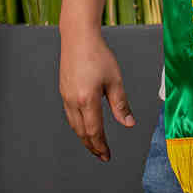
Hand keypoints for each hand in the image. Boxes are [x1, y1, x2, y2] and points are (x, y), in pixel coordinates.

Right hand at [59, 29, 134, 161]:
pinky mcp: (63, 91)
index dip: (101, 146)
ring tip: (94, 143)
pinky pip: (70, 115)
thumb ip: (120, 104)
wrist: (78, 37)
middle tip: (102, 155)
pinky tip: (85, 124)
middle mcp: (73, 101)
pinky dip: (78, 125)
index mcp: (87, 100)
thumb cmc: (98, 54)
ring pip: (74, 125)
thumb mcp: (114, 79)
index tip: (107, 156)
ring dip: (84, 137)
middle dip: (92, 146)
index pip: (94, 132)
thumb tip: (129, 124)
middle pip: (82, 132)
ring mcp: (66, 96)